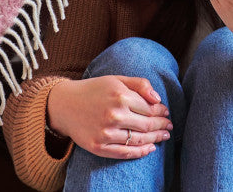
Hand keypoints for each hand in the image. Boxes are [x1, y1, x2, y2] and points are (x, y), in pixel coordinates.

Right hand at [46, 76, 172, 159]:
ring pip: (139, 140)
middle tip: (169, 126)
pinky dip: (141, 152)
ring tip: (163, 137)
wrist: (64, 105)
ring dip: (155, 139)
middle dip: (162, 126)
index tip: (166, 112)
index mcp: (120, 95)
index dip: (161, 111)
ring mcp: (106, 133)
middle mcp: (114, 115)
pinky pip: (126, 153)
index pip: (150, 108)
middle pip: (147, 125)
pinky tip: (150, 149)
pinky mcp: (99, 146)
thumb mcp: (116, 79)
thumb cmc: (93, 90)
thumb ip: (139, 84)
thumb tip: (158, 98)